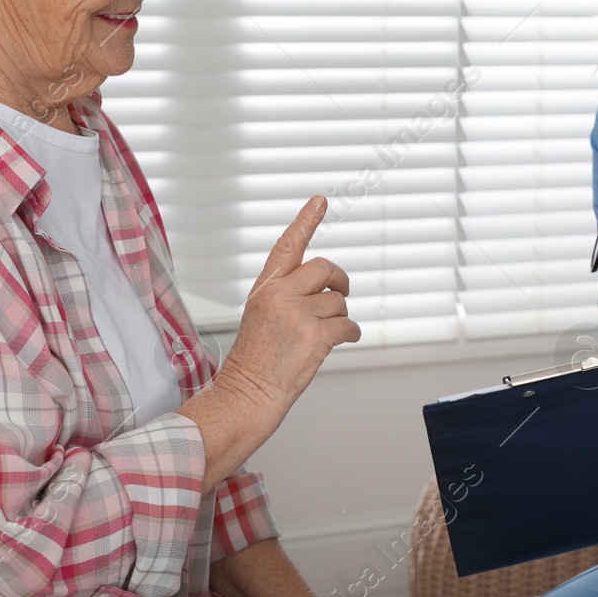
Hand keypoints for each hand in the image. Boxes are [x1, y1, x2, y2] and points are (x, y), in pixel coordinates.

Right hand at [217, 196, 359, 420]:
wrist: (246, 396)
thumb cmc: (254, 362)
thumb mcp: (260, 317)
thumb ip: (286, 296)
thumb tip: (325, 289)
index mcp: (264, 289)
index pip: (287, 246)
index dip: (305, 220)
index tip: (320, 200)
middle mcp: (279, 296)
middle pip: (325, 268)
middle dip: (339, 281)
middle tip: (340, 293)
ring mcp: (297, 315)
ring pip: (338, 302)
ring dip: (338, 318)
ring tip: (321, 335)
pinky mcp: (314, 336)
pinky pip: (348, 325)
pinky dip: (350, 333)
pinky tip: (342, 340)